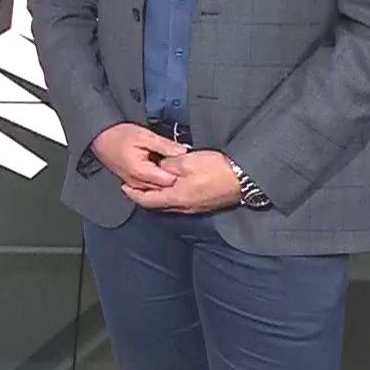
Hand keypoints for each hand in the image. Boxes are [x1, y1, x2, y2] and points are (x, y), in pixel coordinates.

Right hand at [90, 122, 187, 189]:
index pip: (169, 181)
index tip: (188, 166)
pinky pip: (149, 188)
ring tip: (173, 169)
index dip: (180, 174)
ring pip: (157, 190)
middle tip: (184, 168)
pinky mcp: (132, 183)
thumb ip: (165, 145)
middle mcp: (138, 183)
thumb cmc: (119, 135)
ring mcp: (134, 185)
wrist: (99, 138)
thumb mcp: (145, 136)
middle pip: (164, 189)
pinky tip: (161, 172)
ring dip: (166, 181)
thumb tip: (184, 152)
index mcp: (142, 172)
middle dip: (175, 179)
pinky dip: (157, 182)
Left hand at [123, 150, 241, 213]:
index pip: (148, 200)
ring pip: (169, 204)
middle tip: (133, 185)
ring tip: (149, 184)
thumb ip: (168, 165)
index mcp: (177, 198)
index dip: (134, 194)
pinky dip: (170, 195)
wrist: (245, 179)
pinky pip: (181, 202)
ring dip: (157, 195)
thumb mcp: (187, 162)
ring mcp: (195, 207)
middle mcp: (184, 207)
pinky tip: (172, 186)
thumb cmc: (217, 169)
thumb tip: (158, 168)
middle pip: (158, 204)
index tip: (124, 186)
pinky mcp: (204, 204)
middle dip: (144, 195)